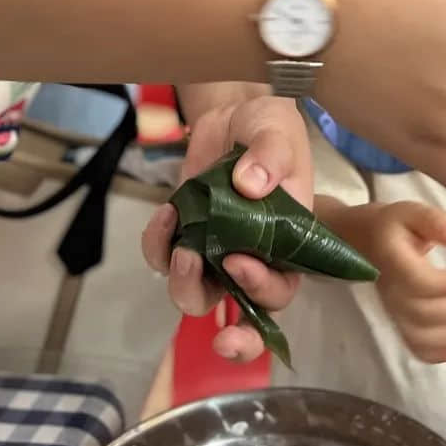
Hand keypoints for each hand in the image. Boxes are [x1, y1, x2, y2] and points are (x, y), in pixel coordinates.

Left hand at [141, 92, 310, 361]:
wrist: (233, 113)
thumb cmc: (269, 126)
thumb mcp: (278, 130)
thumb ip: (270, 155)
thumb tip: (252, 184)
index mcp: (288, 243)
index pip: (282, 288)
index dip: (262, 290)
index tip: (238, 262)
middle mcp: (254, 258)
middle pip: (245, 315)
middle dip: (232, 332)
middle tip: (212, 311)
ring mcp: (216, 251)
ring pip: (198, 296)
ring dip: (184, 284)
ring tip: (180, 247)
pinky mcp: (184, 236)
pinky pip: (163, 259)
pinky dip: (158, 244)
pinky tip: (165, 213)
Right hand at [352, 201, 445, 364]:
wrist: (359, 240)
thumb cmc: (393, 225)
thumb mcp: (412, 212)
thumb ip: (435, 222)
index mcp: (391, 258)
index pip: (416, 281)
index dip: (445, 286)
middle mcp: (388, 288)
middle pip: (420, 311)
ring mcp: (390, 308)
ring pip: (417, 334)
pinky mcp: (395, 319)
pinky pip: (411, 345)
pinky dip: (435, 354)